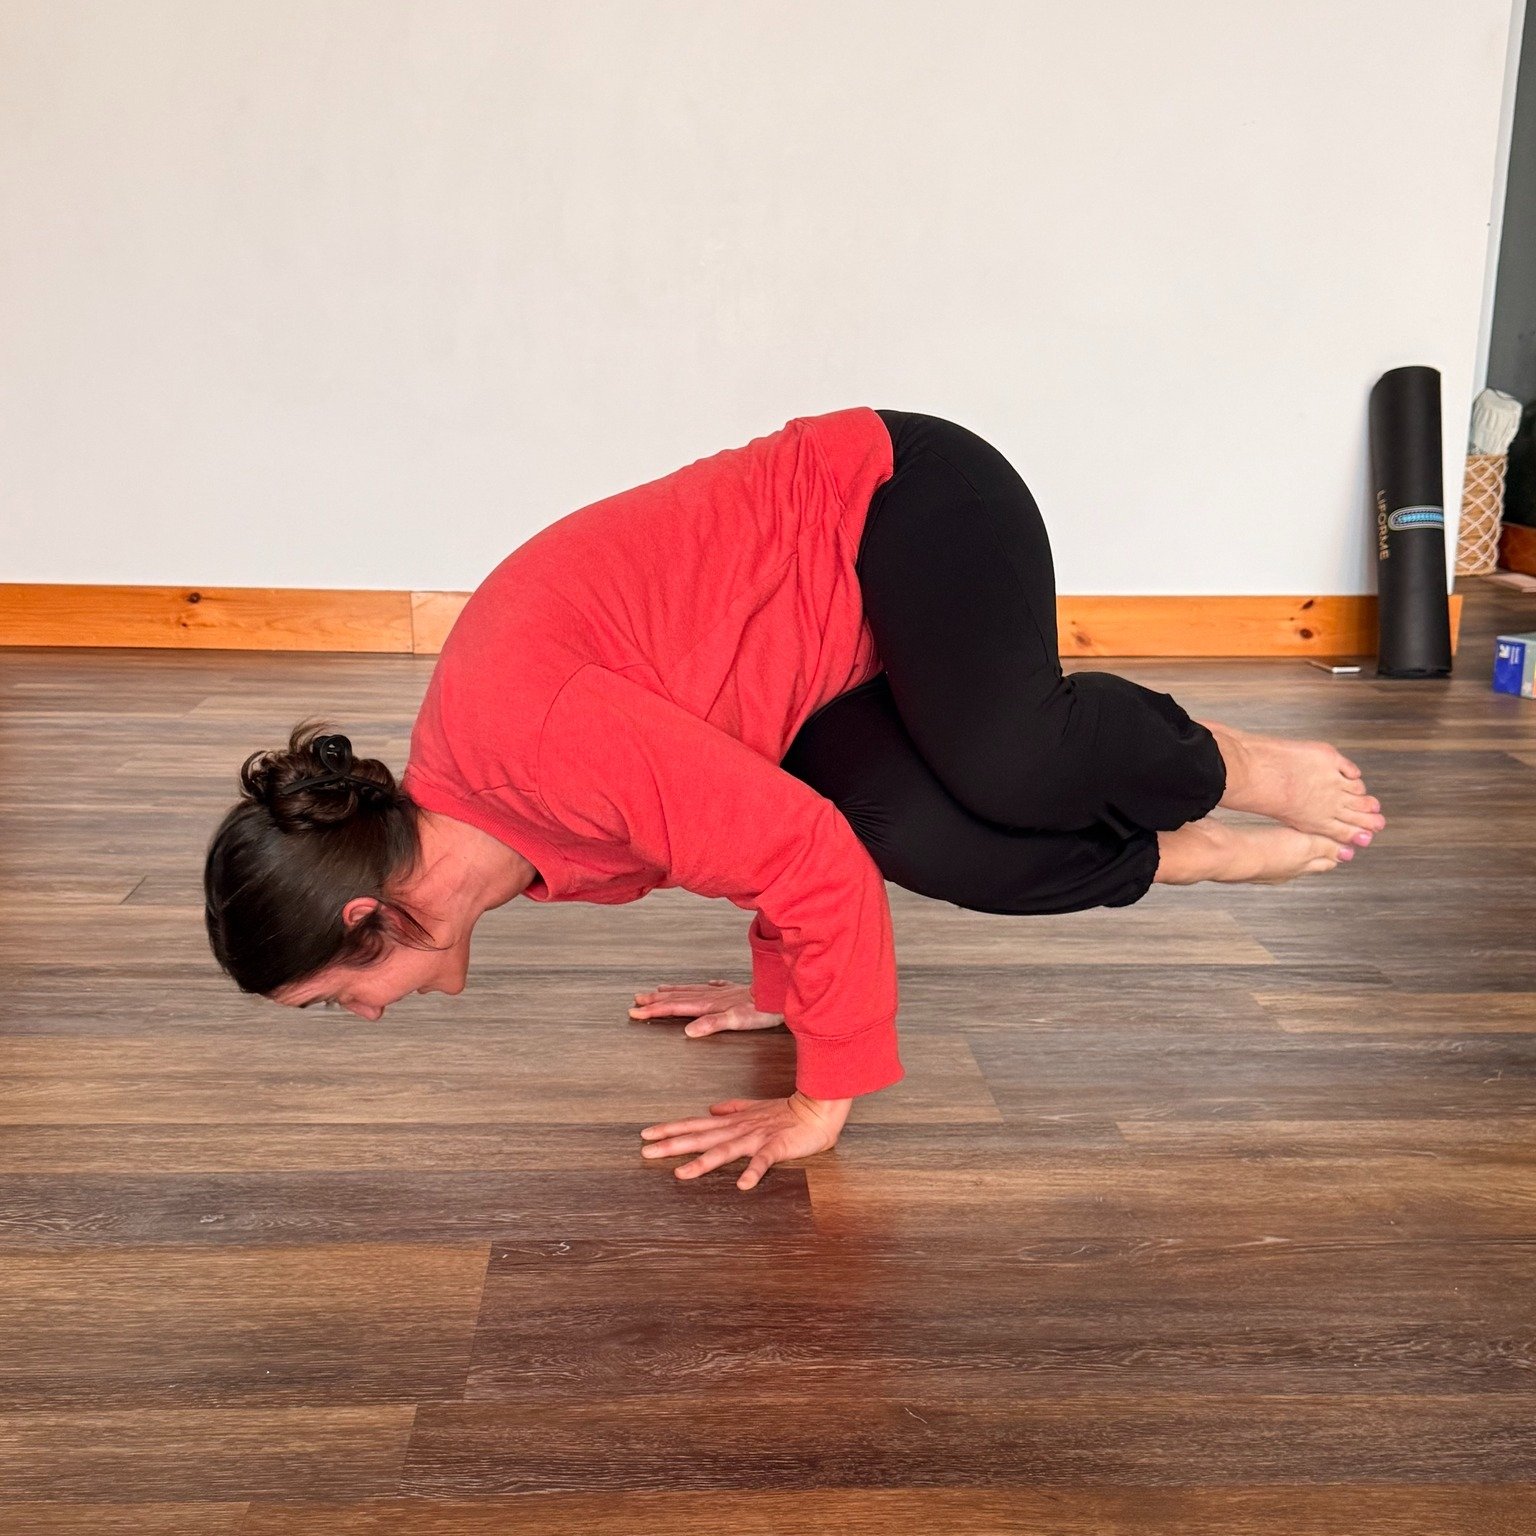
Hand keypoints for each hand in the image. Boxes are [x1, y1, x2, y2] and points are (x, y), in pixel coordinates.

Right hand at [628, 978, 782, 1037]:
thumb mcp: (736, 1021)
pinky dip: (703, 986)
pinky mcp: (736, 991)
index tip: (634, 1011)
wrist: (781, 993)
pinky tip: (705, 983)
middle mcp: (712, 996)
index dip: (653, 1010)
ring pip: (691, 990)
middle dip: (655, 999)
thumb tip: (688, 1031)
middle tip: (636, 999)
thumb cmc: (762, 1010)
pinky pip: (713, 986)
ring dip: (672, 991)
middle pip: (678, 997)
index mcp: (709, 1005)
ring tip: (658, 989)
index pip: (675, 1007)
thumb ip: (711, 1024)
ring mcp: (723, 992)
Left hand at [640, 1091, 852, 1190]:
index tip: (646, 1134)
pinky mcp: (776, 1147)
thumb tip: (711, 1108)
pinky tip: (742, 1185)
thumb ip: (732, 1108)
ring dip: (702, 1162)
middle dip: (672, 1144)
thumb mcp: (754, 1108)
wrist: (817, 1110)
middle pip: (700, 1137)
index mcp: (732, 1122)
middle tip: (645, 1151)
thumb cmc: (787, 1112)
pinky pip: (763, 1161)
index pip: (695, 1124)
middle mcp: (738, 1129)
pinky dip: (753, 1171)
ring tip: (681, 1173)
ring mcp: (756, 1138)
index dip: (670, 1129)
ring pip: (724, 1150)